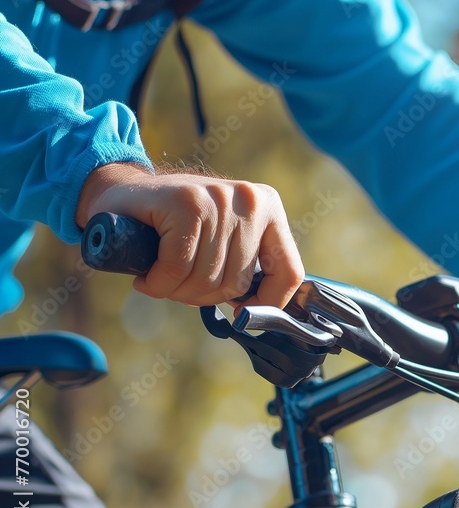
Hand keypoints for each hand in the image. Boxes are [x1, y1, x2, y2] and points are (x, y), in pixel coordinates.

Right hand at [76, 162, 303, 307]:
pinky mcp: (186, 203)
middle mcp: (251, 201)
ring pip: (206, 278)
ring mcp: (219, 199)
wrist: (120, 193)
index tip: (240, 312)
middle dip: (203, 297)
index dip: (268, 304)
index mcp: (269, 209)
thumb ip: (247, 265)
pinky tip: (147, 278)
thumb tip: (262, 313)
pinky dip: (158, 283)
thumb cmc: (173, 225)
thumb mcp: (223, 241)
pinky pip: (178, 267)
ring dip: (176, 291)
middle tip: (178, 286)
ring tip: (161, 279)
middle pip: (238, 283)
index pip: (289, 272)